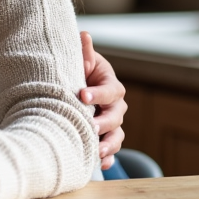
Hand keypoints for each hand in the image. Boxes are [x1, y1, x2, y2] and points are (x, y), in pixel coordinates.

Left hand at [79, 31, 126, 169]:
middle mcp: (116, 107)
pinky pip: (111, 151)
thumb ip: (85, 53)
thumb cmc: (82, 74)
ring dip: (108, 145)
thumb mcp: (84, 63)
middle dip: (103, 123)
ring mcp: (113, 125)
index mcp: (111, 86)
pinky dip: (107, 159)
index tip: (82, 95)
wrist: (82, 91)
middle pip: (116, 116)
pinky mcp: (107, 139)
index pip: (110, 91)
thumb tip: (83, 34)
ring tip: (96, 151)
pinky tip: (98, 165)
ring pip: (116, 136)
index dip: (98, 93)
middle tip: (90, 126)